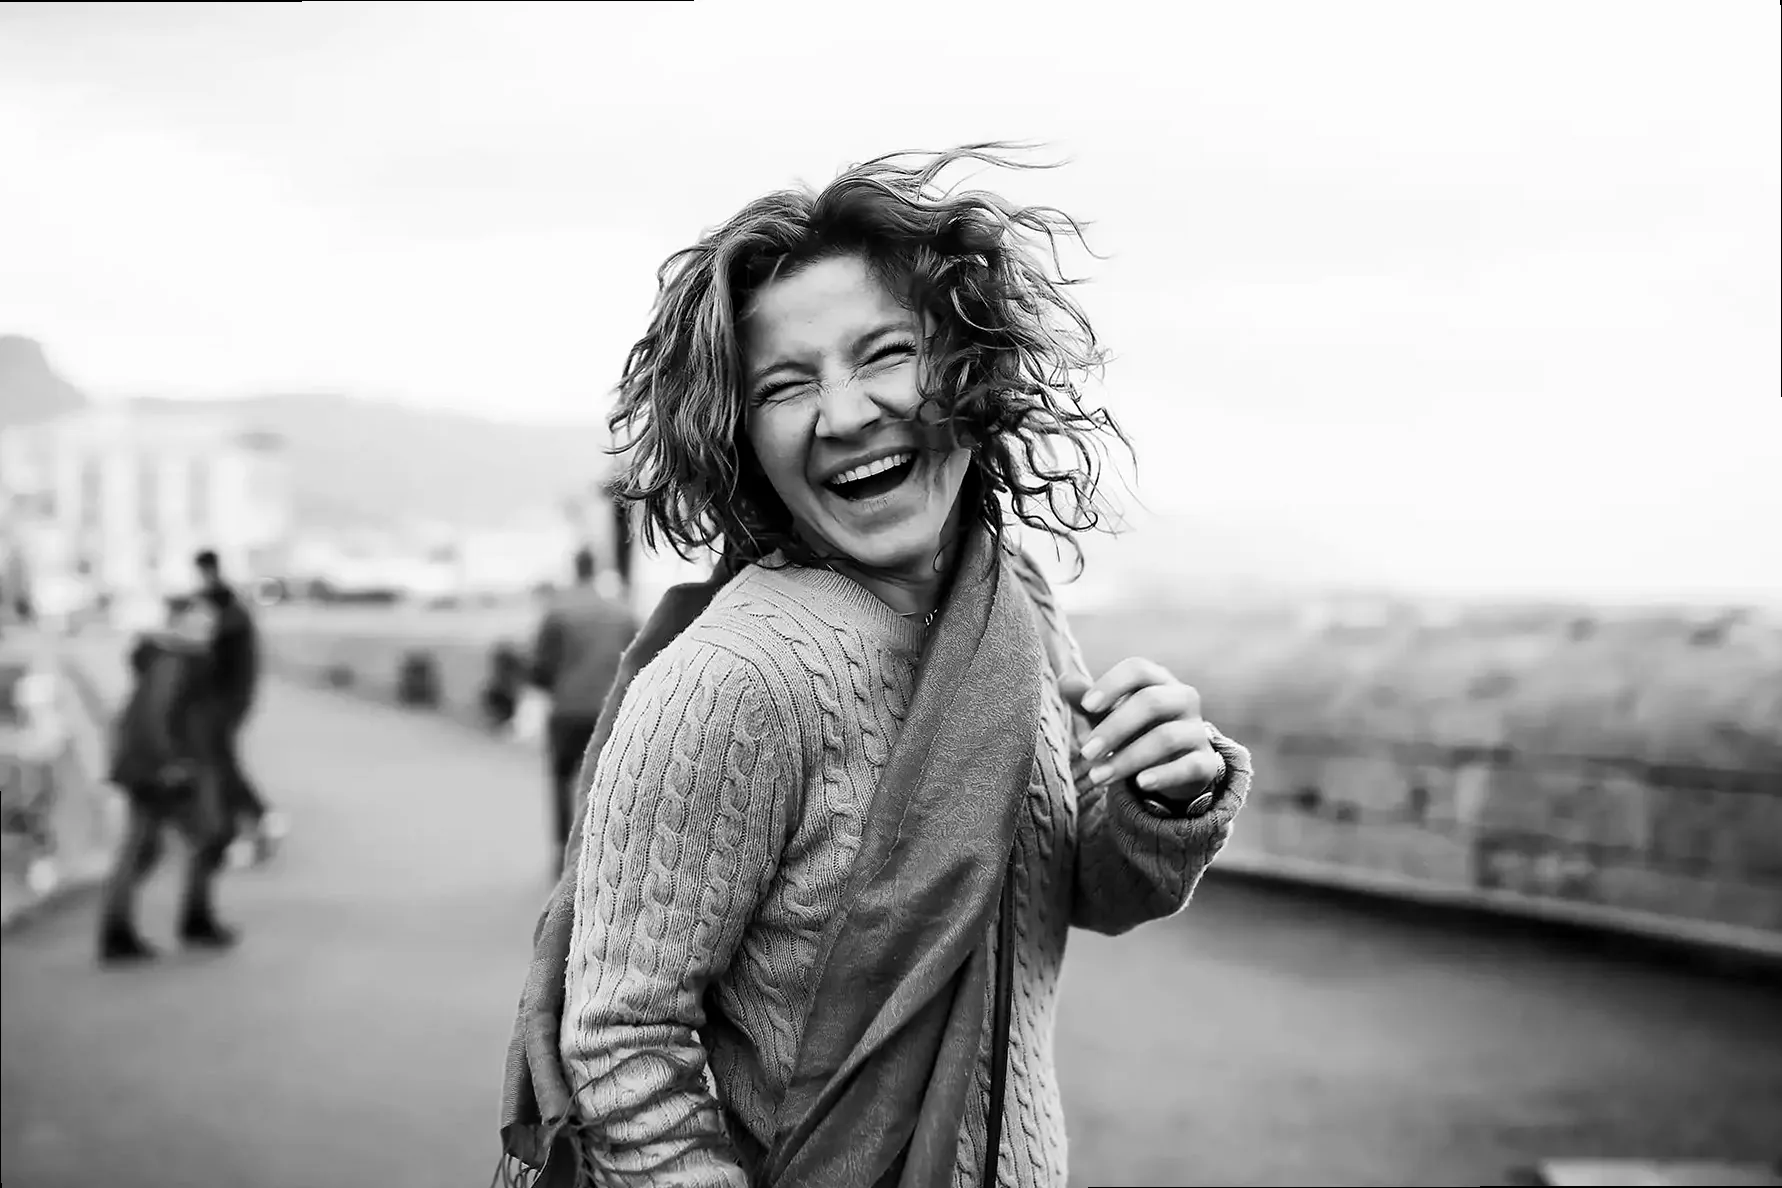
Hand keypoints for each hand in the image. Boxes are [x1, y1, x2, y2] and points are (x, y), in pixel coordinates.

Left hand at [1060, 659, 1222, 802]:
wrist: (1174, 768)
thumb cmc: (1135, 732)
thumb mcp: (1108, 716)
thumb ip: (1086, 701)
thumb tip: (1064, 681)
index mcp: (1158, 681)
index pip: (1138, 669)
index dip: (1112, 684)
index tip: (1086, 706)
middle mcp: (1183, 698)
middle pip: (1151, 702)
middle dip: (1114, 728)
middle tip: (1086, 752)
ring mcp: (1198, 730)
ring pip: (1166, 737)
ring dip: (1127, 758)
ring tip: (1098, 776)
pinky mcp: (1206, 762)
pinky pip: (1189, 766)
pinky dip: (1163, 775)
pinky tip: (1141, 784)